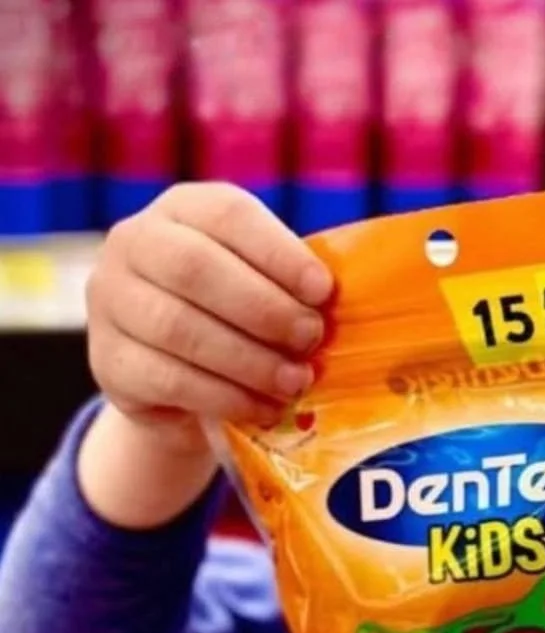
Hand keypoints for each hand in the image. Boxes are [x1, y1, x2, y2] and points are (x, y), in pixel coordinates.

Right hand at [86, 182, 333, 453]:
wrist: (174, 380)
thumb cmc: (235, 319)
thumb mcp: (260, 286)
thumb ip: (288, 287)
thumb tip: (333, 311)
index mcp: (183, 211)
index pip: (228, 216)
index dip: (279, 254)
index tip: (323, 291)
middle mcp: (134, 244)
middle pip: (196, 269)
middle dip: (265, 309)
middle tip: (311, 340)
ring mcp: (111, 302)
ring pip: (180, 328)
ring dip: (249, 360)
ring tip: (295, 382)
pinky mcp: (109, 361)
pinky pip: (169, 379)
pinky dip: (226, 397)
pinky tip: (263, 407)